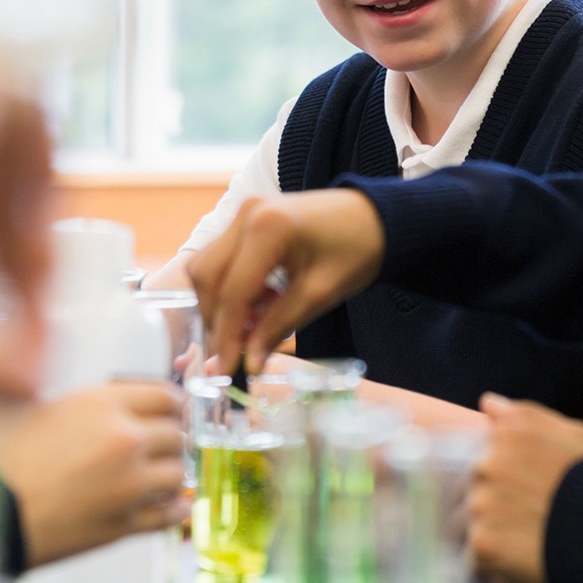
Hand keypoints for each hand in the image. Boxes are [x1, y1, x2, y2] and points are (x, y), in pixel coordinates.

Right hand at [0, 381, 189, 565]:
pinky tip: (167, 505)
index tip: (167, 410)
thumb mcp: (21, 404)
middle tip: (158, 445)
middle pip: (176, 432)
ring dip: (170, 473)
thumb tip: (47, 374)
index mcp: (102, 404)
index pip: (164, 394)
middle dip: (169, 438)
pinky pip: (170, 514)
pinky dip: (173, 509)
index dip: (169, 403)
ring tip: (157, 476)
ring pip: (178, 472)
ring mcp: (129, 483)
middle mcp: (124, 439)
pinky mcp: (125, 523)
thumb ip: (49, 388)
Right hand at [188, 190, 384, 376]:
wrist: (375, 217)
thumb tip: (249, 364)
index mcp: (268, 227)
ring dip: (219, 304)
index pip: (233, 291)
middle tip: (233, 354)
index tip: (225, 371)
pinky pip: (219, 258)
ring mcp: (243, 212)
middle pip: (207, 277)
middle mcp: (247, 213)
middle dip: (216, 321)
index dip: (226, 336)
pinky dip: (228, 287)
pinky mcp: (245, 218)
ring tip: (251, 327)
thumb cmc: (357, 251)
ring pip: (207, 268)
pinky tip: (258, 304)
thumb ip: (278, 327)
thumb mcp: (320, 294)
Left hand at [467, 394, 582, 582]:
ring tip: (525, 541)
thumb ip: (523, 414)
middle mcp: (485, 467)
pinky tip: (519, 559)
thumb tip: (487, 403)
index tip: (521, 491)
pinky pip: (474, 557)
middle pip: (473, 488)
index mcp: (503, 437)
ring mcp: (481, 506)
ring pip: (471, 521)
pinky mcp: (481, 544)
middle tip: (526, 518)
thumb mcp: (568, 433)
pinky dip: (492, 562)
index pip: (481, 454)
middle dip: (492, 503)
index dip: (500, 477)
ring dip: (491, 531)